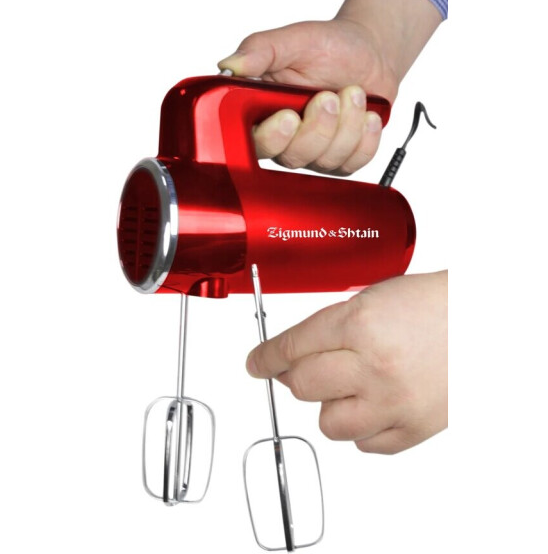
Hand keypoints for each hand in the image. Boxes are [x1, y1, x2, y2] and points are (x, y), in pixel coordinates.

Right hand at [218, 0, 441, 174]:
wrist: (369, 52)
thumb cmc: (327, 47)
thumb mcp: (292, 40)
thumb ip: (259, 50)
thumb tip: (229, 66)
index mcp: (263, 113)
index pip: (255, 142)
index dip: (271, 137)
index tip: (289, 115)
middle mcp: (286, 139)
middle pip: (292, 157)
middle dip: (317, 127)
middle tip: (330, 96)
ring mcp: (314, 153)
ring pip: (326, 159)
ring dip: (347, 124)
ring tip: (354, 92)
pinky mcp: (342, 158)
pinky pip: (353, 162)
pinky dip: (366, 137)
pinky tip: (368, 113)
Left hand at [246, 271, 447, 453]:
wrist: (485, 323)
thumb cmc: (437, 304)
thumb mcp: (375, 297)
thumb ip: (333, 325)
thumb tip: (296, 351)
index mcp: (361, 323)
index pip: (293, 346)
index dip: (266, 356)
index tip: (256, 364)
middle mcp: (374, 366)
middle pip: (302, 386)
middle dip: (295, 377)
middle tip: (303, 370)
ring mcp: (395, 403)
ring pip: (328, 423)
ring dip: (329, 405)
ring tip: (347, 388)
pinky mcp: (414, 429)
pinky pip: (366, 445)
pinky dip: (361, 428)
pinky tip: (372, 406)